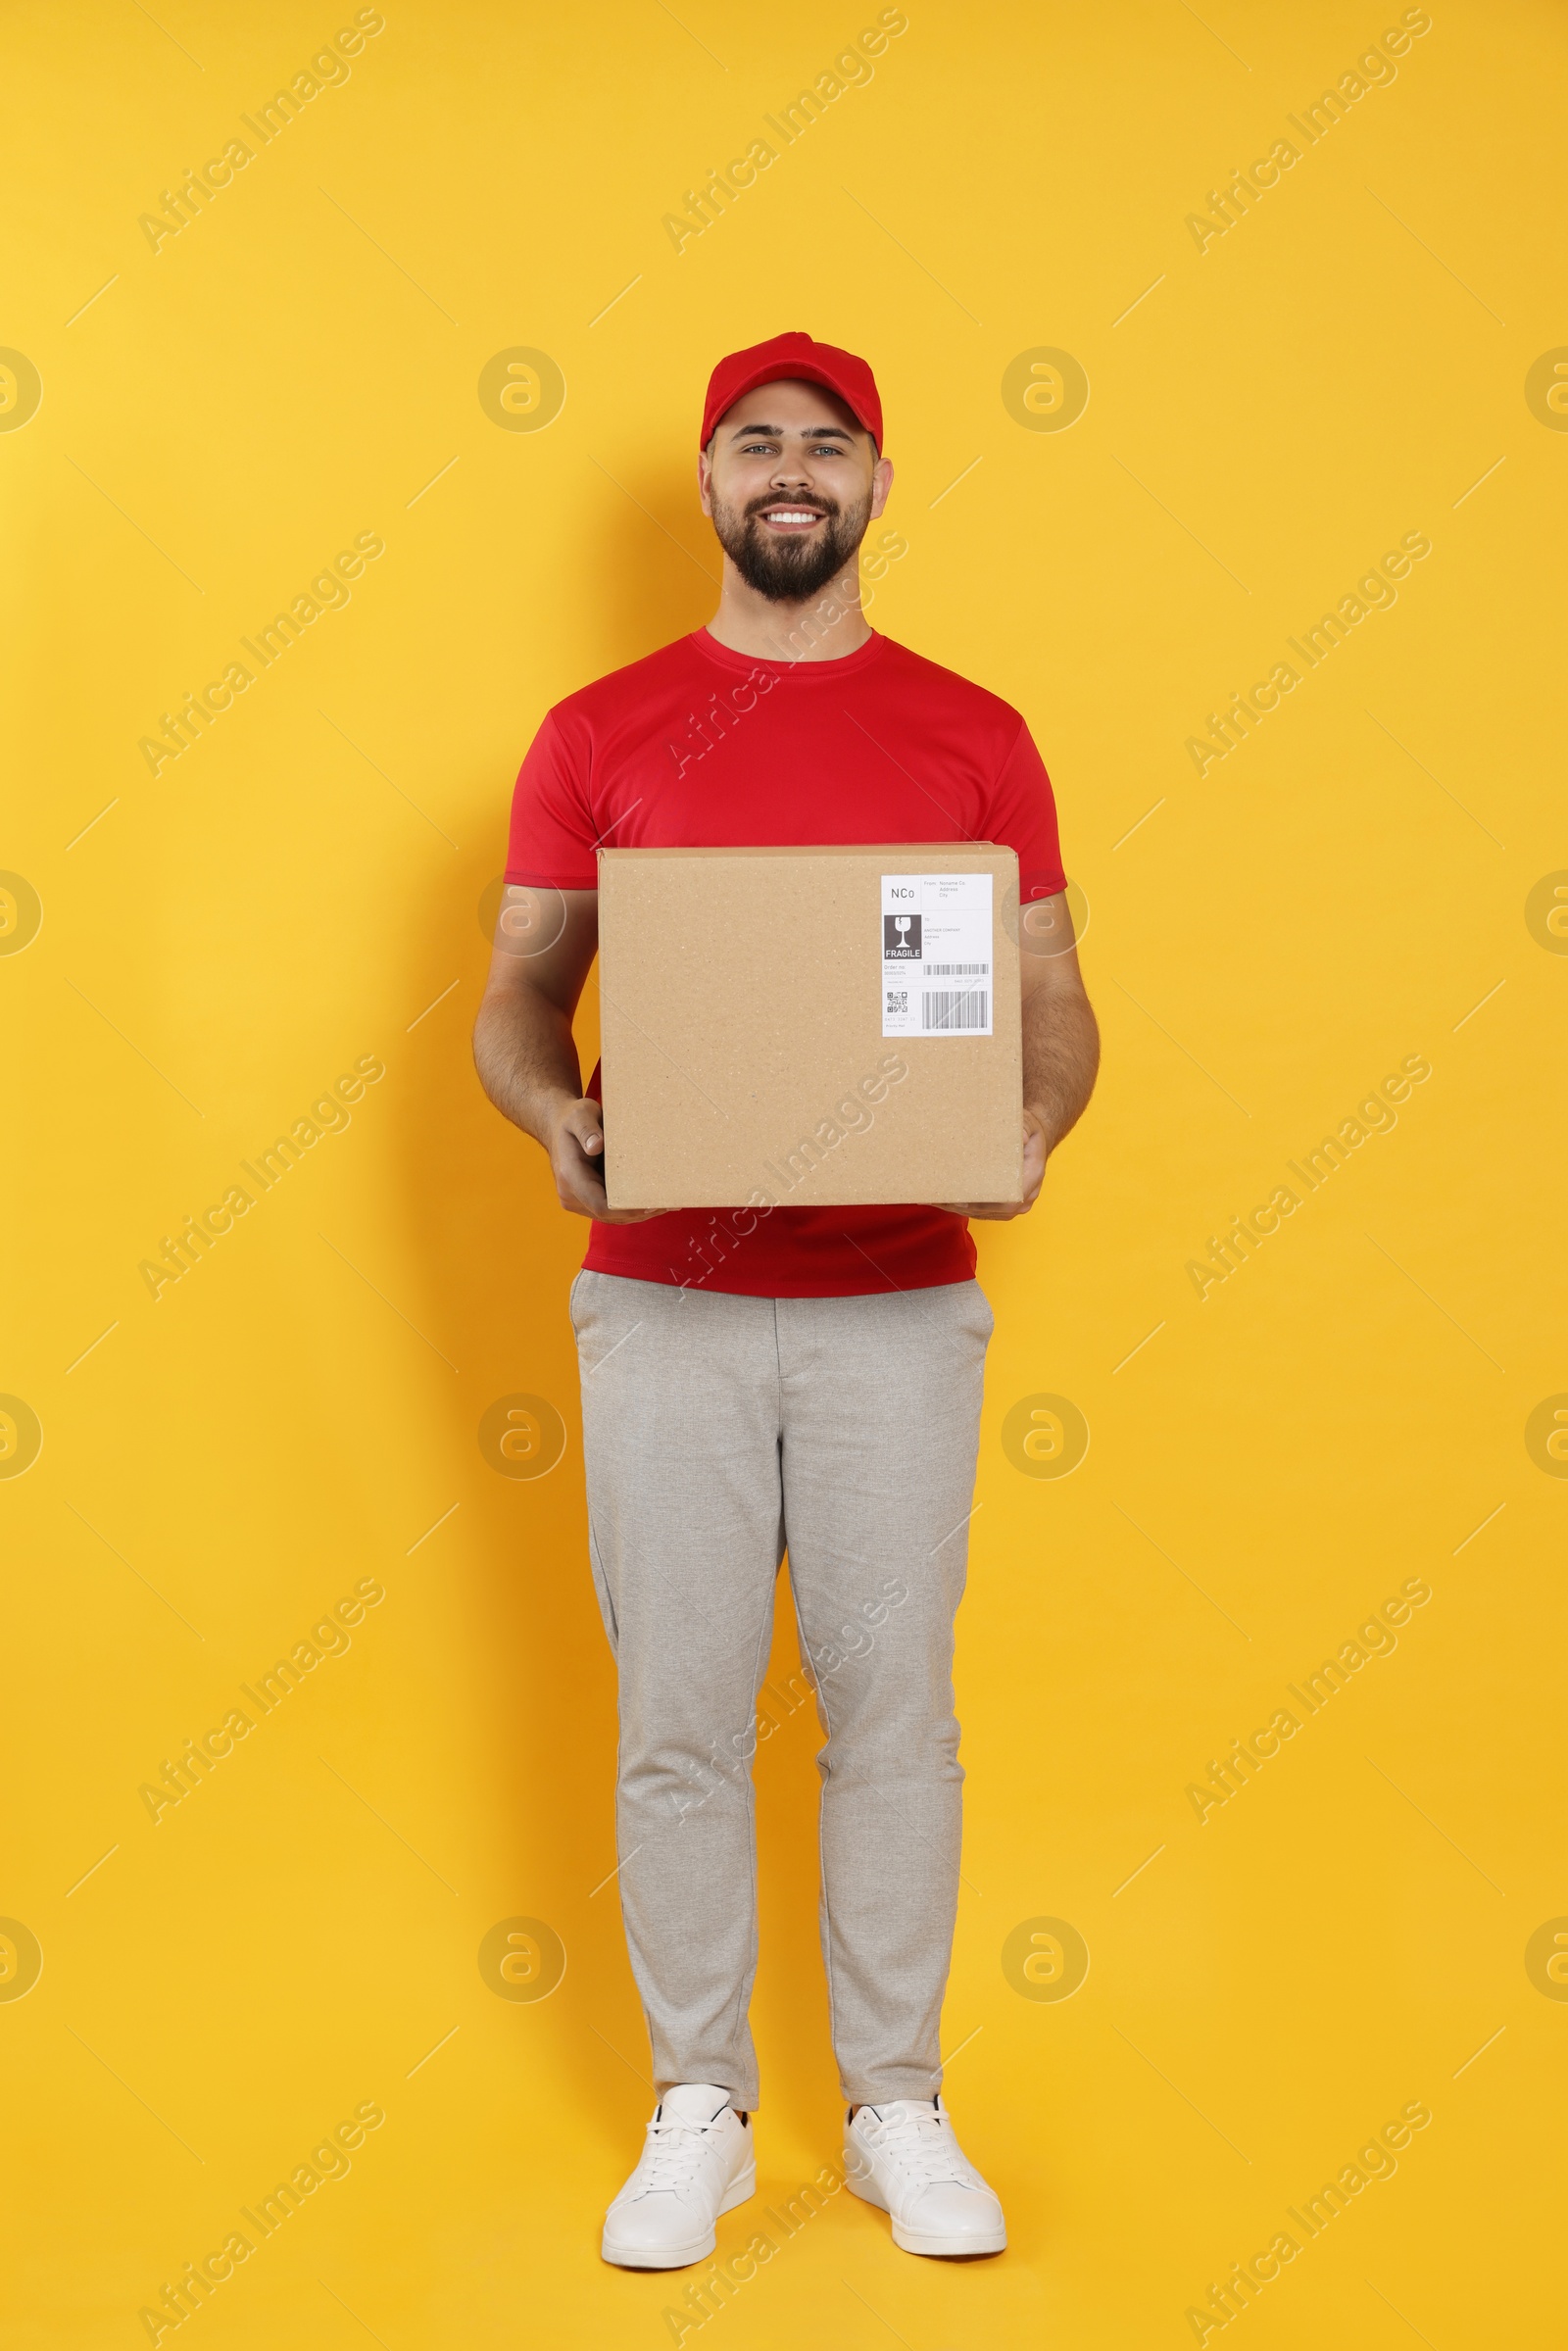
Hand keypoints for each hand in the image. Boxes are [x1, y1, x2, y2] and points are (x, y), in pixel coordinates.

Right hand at [546, 1099, 665, 1223]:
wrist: (556, 1125)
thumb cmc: (572, 1118)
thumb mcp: (581, 1114)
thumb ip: (587, 1129)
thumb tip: (596, 1146)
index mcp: (570, 1176)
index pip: (600, 1205)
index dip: (627, 1209)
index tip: (652, 1204)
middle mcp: (570, 1194)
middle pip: (609, 1215)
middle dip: (639, 1212)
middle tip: (669, 1204)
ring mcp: (576, 1200)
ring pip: (611, 1217)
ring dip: (638, 1213)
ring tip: (667, 1204)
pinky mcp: (584, 1201)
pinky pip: (609, 1211)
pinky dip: (630, 1208)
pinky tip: (652, 1201)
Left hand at [939, 1109, 1047, 1220]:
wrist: (1032, 1143)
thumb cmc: (1028, 1132)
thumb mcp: (1027, 1122)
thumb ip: (1024, 1127)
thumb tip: (1021, 1137)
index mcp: (1033, 1175)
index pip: (1010, 1198)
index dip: (985, 1202)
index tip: (961, 1199)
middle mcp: (1027, 1195)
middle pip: (993, 1209)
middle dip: (965, 1206)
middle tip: (939, 1198)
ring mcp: (1017, 1204)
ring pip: (985, 1213)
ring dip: (960, 1208)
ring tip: (937, 1199)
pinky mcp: (1005, 1207)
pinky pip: (984, 1212)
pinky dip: (964, 1207)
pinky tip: (945, 1200)